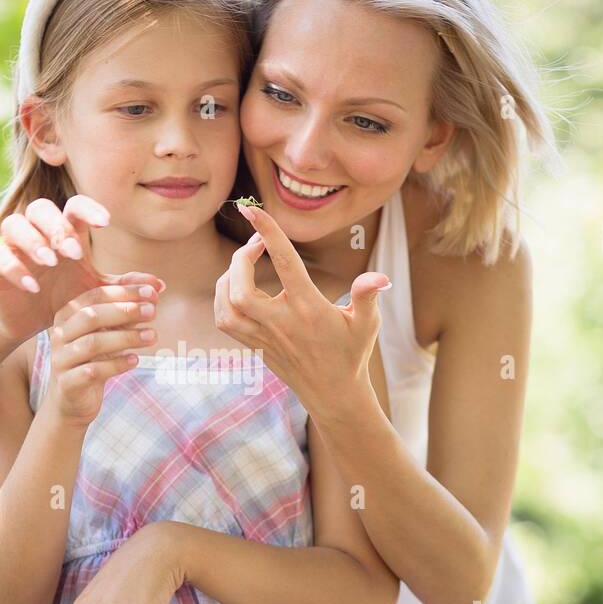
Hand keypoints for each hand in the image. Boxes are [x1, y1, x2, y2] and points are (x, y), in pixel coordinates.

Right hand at [0, 195, 164, 344]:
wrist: (31, 319)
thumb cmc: (65, 298)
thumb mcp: (96, 292)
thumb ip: (123, 286)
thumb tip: (160, 286)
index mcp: (65, 233)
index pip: (75, 207)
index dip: (89, 209)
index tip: (107, 223)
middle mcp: (38, 233)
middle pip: (41, 208)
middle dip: (58, 226)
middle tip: (74, 250)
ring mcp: (15, 247)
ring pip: (14, 225)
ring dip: (33, 240)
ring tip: (50, 261)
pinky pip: (0, 257)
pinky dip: (15, 268)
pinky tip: (32, 286)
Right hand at [43, 284, 157, 426]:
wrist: (72, 400)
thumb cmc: (93, 359)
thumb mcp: (109, 332)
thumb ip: (128, 308)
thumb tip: (158, 286)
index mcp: (67, 315)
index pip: (95, 296)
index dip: (123, 292)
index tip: (152, 292)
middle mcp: (60, 334)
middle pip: (91, 316)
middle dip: (124, 311)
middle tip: (152, 311)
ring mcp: (61, 359)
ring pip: (93, 343)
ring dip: (126, 338)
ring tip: (151, 336)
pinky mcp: (67, 383)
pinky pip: (93, 371)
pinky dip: (116, 364)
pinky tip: (135, 360)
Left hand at [214, 204, 391, 421]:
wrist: (333, 394)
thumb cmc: (351, 353)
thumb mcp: (366, 323)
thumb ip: (367, 296)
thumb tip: (380, 277)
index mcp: (308, 309)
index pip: (284, 263)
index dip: (268, 233)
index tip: (252, 209)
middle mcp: (281, 323)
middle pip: (241, 288)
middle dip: (242, 257)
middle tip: (257, 242)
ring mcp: (263, 336)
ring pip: (227, 305)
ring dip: (228, 277)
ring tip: (245, 262)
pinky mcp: (254, 345)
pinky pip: (224, 319)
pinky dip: (222, 298)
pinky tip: (236, 286)